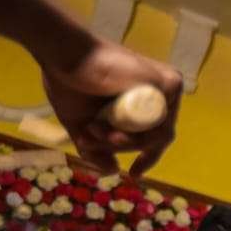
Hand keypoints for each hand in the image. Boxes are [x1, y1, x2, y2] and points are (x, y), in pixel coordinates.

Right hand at [38, 33, 182, 175]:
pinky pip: (160, 126)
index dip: (148, 157)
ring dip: (123, 144)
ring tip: (95, 130)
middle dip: (122, 148)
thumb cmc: (69, 83)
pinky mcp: (167, 84)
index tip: (133, 174)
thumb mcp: (83, 126)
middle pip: (156, 139)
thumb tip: (113, 172)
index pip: (158, 134)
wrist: (62, 57)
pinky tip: (109, 129)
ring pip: (158, 137)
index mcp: (144, 99)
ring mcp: (167, 88)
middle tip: (89, 140)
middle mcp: (161, 93)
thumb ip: (98, 149)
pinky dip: (134, 136)